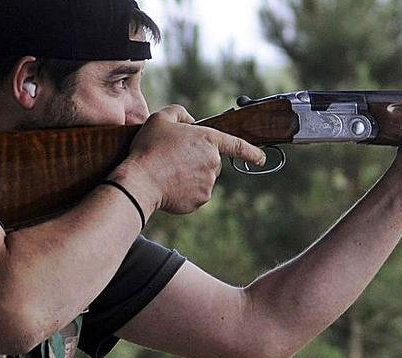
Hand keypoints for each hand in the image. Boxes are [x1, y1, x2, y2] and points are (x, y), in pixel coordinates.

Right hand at [111, 105, 266, 214]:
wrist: (139, 181)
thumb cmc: (149, 148)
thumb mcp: (161, 119)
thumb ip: (179, 113)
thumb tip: (190, 121)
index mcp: (208, 140)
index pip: (238, 145)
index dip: (252, 152)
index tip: (261, 159)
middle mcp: (213, 163)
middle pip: (212, 162)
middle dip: (198, 160)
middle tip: (174, 158)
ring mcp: (208, 184)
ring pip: (203, 178)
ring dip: (190, 175)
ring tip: (168, 171)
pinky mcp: (199, 200)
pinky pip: (195, 194)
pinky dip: (184, 190)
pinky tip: (169, 185)